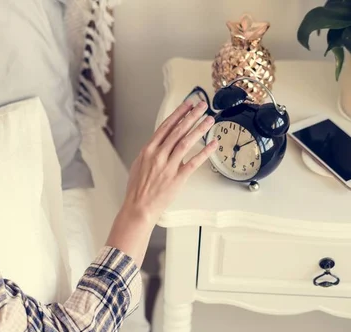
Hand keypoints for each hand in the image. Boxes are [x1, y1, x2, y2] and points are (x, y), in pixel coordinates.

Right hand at [105, 100, 216, 267]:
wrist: (138, 207)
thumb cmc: (137, 189)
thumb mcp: (139, 164)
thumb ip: (151, 152)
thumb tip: (160, 142)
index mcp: (148, 150)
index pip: (166, 127)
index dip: (178, 114)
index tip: (187, 105)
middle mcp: (158, 155)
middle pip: (178, 131)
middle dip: (191, 116)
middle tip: (202, 106)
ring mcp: (168, 166)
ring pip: (186, 143)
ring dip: (199, 129)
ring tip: (209, 120)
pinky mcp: (177, 178)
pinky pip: (194, 162)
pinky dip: (204, 152)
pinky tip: (213, 144)